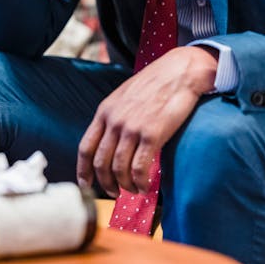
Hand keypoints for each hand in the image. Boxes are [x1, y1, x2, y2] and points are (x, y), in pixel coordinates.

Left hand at [77, 46, 217, 197]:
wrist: (180, 71)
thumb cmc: (156, 82)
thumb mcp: (125, 94)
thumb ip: (115, 115)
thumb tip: (111, 139)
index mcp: (105, 111)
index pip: (85, 147)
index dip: (83, 171)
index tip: (87, 185)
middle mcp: (115, 120)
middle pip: (101, 163)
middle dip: (106, 183)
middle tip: (115, 192)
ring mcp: (132, 128)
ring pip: (119, 169)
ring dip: (125, 185)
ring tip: (134, 190)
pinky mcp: (152, 134)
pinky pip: (140, 168)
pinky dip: (140, 183)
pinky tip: (146, 186)